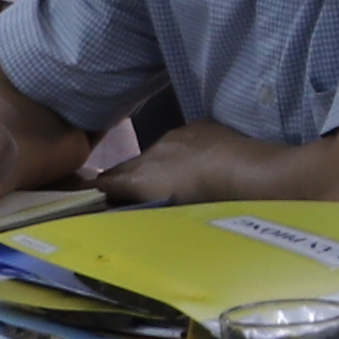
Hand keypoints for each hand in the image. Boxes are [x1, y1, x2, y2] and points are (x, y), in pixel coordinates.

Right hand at [98, 129, 254, 206]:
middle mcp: (151, 153)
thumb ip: (143, 208)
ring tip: (169, 177)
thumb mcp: (169, 212)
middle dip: (124, 176)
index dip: (101, 189)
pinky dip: (182, 151)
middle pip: (128, 165)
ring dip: (157, 164)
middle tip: (126, 188)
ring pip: (156, 152)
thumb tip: (123, 208)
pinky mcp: (197, 126)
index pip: (109, 181)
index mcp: (140, 177)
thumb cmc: (206, 202)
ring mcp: (175, 137)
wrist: (243, 171)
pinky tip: (197, 161)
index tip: (95, 194)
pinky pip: (182, 140)